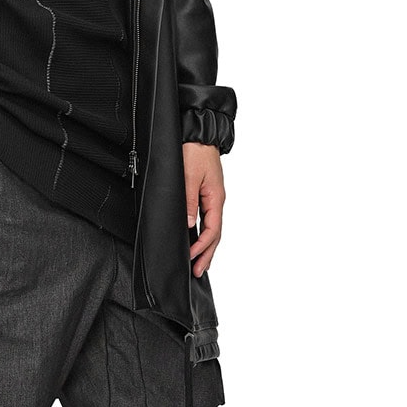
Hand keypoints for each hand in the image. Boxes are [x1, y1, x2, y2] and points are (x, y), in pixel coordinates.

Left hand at [183, 142, 224, 277]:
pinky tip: (198, 239)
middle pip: (215, 234)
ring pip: (212, 228)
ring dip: (206, 246)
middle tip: (199, 272)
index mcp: (216, 198)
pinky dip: (204, 233)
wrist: (199, 134)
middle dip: (207, 254)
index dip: (202, 247)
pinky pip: (208, 219)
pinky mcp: (207, 194)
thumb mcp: (190, 176)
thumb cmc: (196, 151)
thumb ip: (189, 201)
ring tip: (200, 262)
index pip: (212, 230)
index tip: (192, 259)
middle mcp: (217, 200)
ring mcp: (213, 198)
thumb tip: (189, 224)